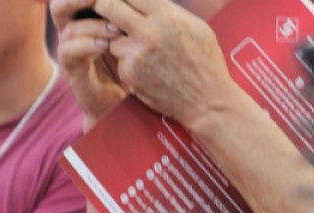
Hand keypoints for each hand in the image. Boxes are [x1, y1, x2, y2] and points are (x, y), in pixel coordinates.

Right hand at [50, 0, 127, 122]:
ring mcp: (70, 49)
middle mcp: (74, 31)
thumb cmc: (132, 65)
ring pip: (69, 27)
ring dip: (94, 25)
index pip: (82, 0)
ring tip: (117, 30)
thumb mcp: (134, 37)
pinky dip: (88, 44)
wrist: (123, 102)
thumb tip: (149, 0)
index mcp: (87, 18)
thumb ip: (130, 17)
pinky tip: (106, 46)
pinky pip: (69, 50)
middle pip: (61, 5)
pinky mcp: (70, 68)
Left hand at [94, 0, 236, 127]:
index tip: (123, 1)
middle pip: (108, 6)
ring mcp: (136, 54)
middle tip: (109, 10)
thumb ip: (170, 11)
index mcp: (166, 16)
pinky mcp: (129, 74)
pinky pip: (119, 60)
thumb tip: (147, 1)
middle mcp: (148, 32)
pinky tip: (147, 70)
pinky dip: (129, 63)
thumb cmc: (206, 63)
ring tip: (141, 50)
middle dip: (106, 6)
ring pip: (110, 36)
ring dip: (119, 39)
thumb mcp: (196, 27)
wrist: (207, 102)